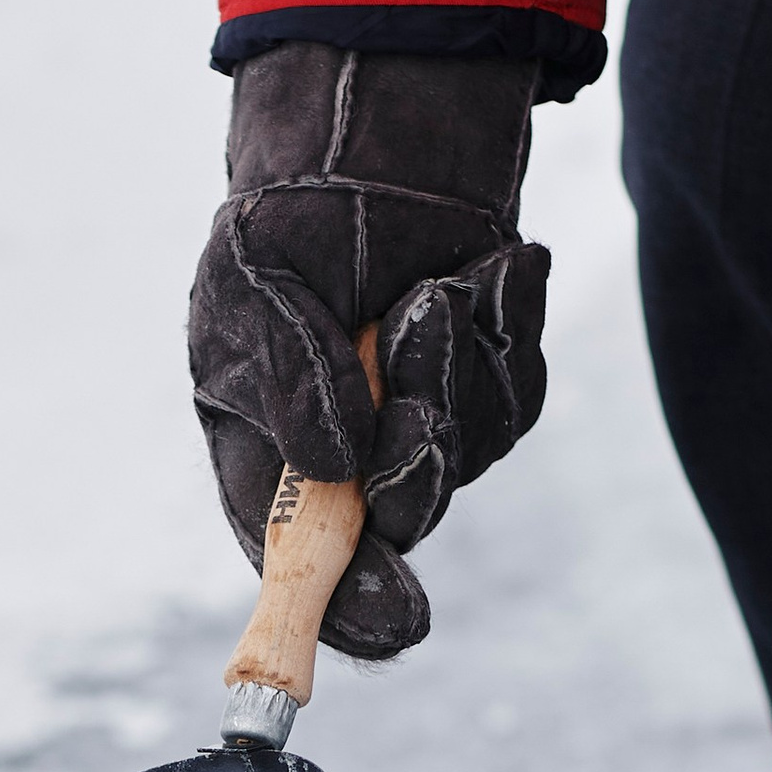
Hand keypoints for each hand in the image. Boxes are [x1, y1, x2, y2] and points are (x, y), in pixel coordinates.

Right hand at [187, 44, 548, 657]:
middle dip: (417, 469)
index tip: (392, 626)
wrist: (367, 144)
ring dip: (455, 367)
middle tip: (415, 416)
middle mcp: (354, 462)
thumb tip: (338, 464)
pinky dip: (507, 323)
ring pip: (471, 446)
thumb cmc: (288, 223)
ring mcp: (427, 425)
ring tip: (430, 293)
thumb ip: (288, 375)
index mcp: (276, 461)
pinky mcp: (490, 384)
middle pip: (404, 518)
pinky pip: (518, 386)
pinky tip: (483, 269)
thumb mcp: (253, 286)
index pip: (306, 562)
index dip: (347, 607)